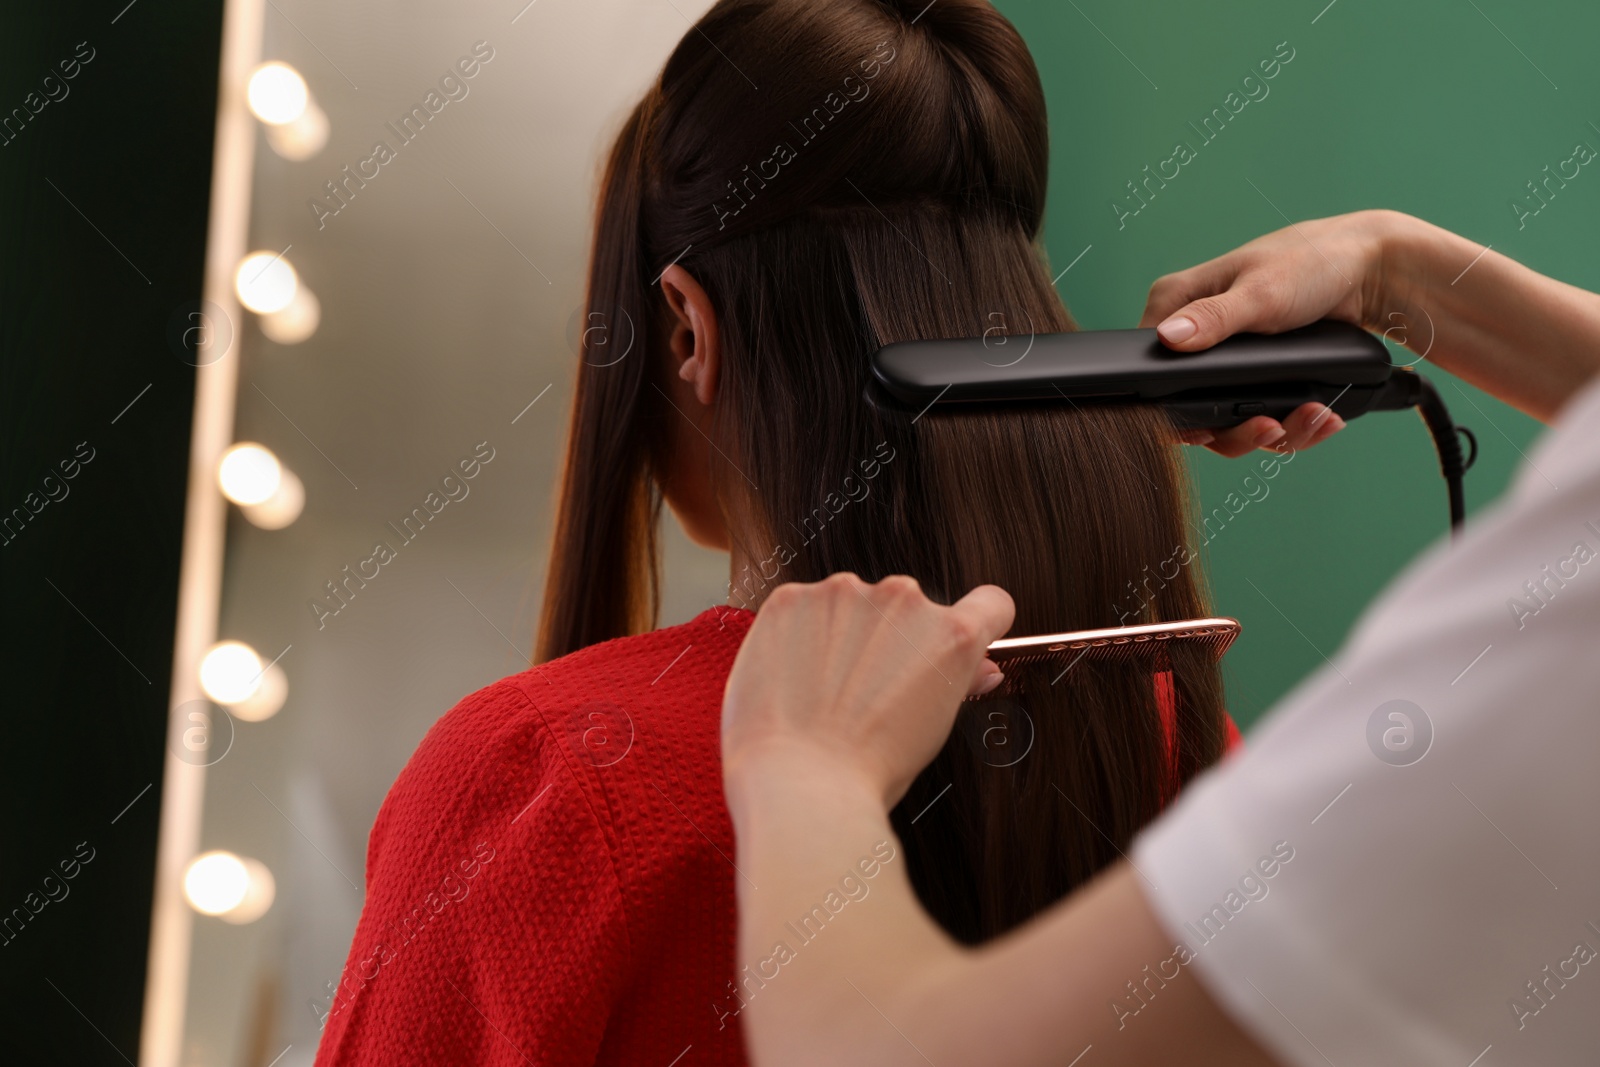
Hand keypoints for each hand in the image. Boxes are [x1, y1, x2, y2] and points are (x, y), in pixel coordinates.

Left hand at [721, 573, 1014, 807]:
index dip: (979, 623)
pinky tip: (791, 677)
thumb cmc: (868, 770)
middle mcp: (903, 600)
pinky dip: (798, 633)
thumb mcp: (931, 730)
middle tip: (868, 689)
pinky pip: (802, 606)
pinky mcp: (792, 598)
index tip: (954, 640)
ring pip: (851, 604)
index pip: (990, 604)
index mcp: (952, 636)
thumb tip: (981, 669)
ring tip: (822, 690)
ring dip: (843, 633)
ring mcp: (844, 593)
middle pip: (907, 608)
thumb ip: (957, 683)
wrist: (800, 780)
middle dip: (893, 638)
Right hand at [1139, 210, 1407, 457]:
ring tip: (1313, 418)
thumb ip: (1213, 317)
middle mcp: (1194, 339)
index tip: (1204, 427)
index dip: (1170, 407)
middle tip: (1268, 428)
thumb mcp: (1260, 291)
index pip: (1150, 367)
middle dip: (1235, 430)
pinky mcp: (1258, 381)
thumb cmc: (1309, 261)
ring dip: (1275, 432)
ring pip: (1229, 423)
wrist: (1369, 271)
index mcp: (1176, 305)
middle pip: (1189, 408)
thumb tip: (1167, 338)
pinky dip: (1296, 427)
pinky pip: (1264, 419)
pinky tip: (1322, 417)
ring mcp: (1226, 365)